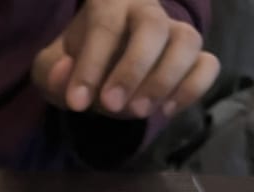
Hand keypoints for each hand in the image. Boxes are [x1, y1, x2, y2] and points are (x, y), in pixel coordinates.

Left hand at [32, 0, 219, 119]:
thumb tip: (65, 74)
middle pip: (153, 26)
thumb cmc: (76, 64)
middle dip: (132, 69)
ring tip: (139, 112)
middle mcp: (147, 10)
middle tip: (112, 105)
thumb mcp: (51, 69)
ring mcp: (174, 33)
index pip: (106, 25)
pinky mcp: (193, 59)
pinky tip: (166, 110)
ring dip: (164, 81)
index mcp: (109, 3)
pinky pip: (208, 65)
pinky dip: (192, 89)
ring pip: (187, 42)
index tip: (76, 103)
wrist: (102, 72)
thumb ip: (51, 72)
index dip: (91, 66)